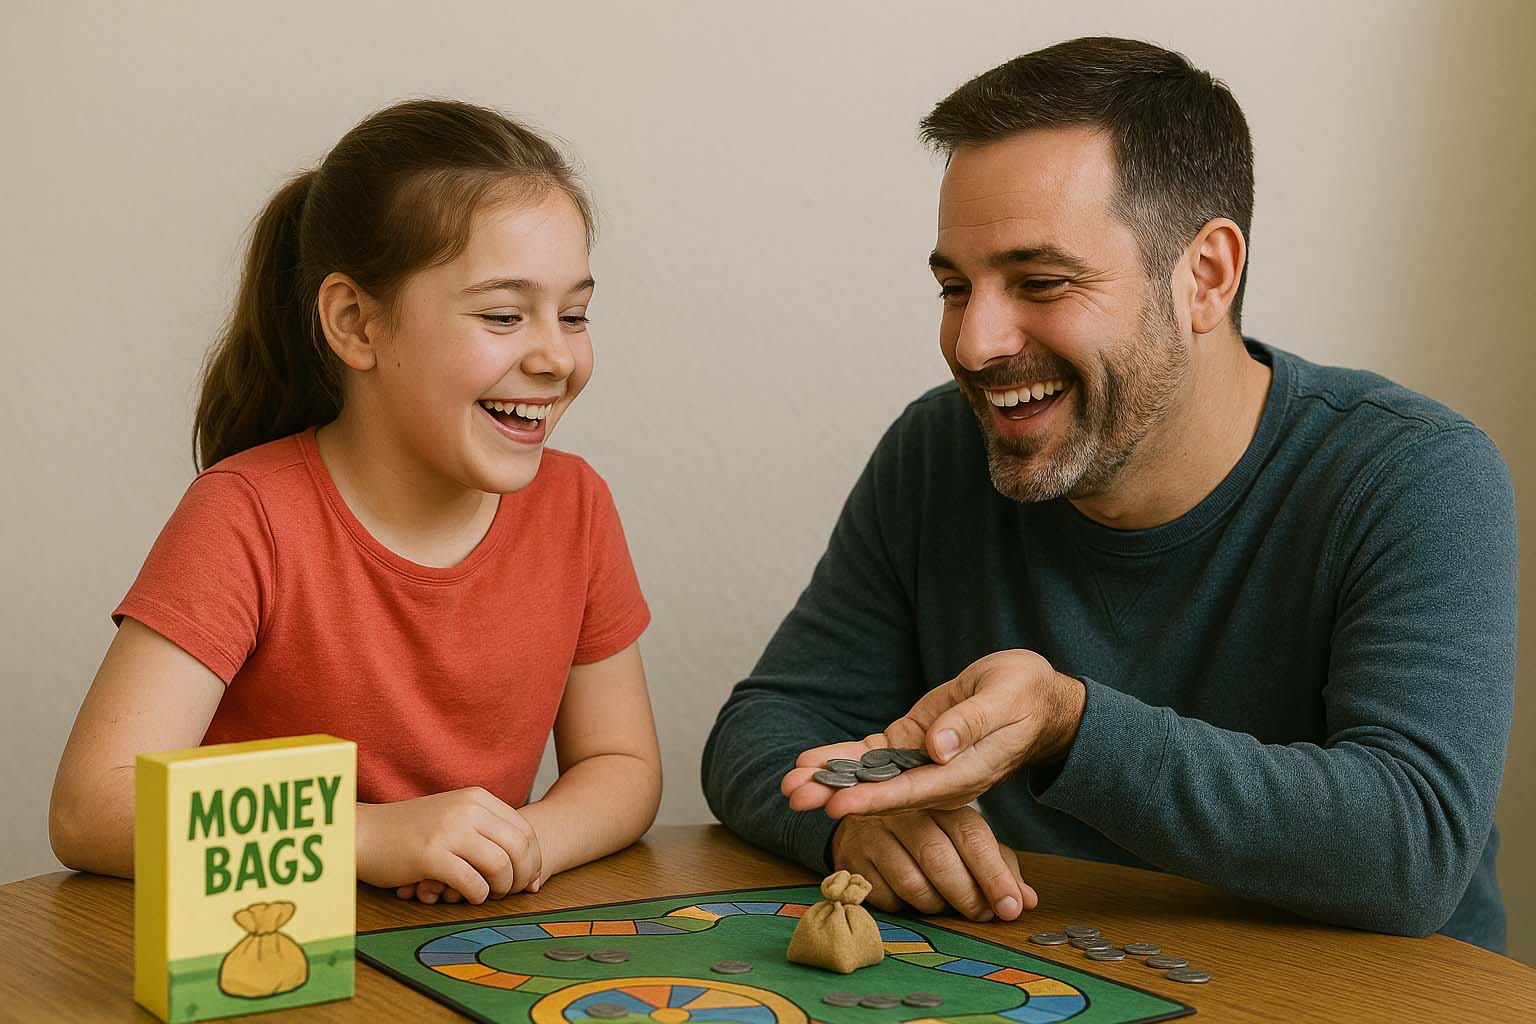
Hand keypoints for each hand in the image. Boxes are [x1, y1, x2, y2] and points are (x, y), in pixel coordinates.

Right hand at [357, 787, 542, 903]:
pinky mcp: (431, 856)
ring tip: (491, 895)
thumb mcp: (453, 815)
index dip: (534, 859)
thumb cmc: (409, 831)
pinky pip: (472, 883)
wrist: (363, 833)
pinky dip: (477, 896)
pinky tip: (469, 897)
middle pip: (521, 847)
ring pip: (501, 865)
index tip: (530, 880)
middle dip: (524, 876)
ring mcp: (449, 831)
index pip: (525, 829)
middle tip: (515, 892)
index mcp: (477, 798)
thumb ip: (485, 830)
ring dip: (502, 888)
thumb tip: (525, 864)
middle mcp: (467, 809)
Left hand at [781, 650, 1084, 817]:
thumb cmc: (1024, 696)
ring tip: (789, 782)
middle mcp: (937, 778)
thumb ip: (970, 724)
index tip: (837, 805)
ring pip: (869, 776)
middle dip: (835, 794)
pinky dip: (842, 758)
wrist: (1033, 696)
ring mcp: (921, 764)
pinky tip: (812, 761)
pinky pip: (872, 757)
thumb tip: (938, 748)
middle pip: (881, 792)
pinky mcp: (911, 745)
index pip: (911, 792)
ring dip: (829, 779)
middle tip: (793, 795)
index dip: (872, 800)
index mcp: (963, 774)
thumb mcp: (1003, 699)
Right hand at [831, 809, 1036, 921]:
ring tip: (944, 902)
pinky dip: (905, 906)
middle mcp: (903, 811)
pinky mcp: (851, 859)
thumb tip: (1026, 900)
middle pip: (940, 859)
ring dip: (936, 904)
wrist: (859, 818)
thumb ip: (996, 864)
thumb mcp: (962, 839)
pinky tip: (909, 896)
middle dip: (968, 896)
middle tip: (982, 914)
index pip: (971, 834)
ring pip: (912, 884)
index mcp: (938, 801)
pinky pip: (886, 898)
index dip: (994, 875)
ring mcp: (873, 834)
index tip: (1012, 907)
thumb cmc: (924, 831)